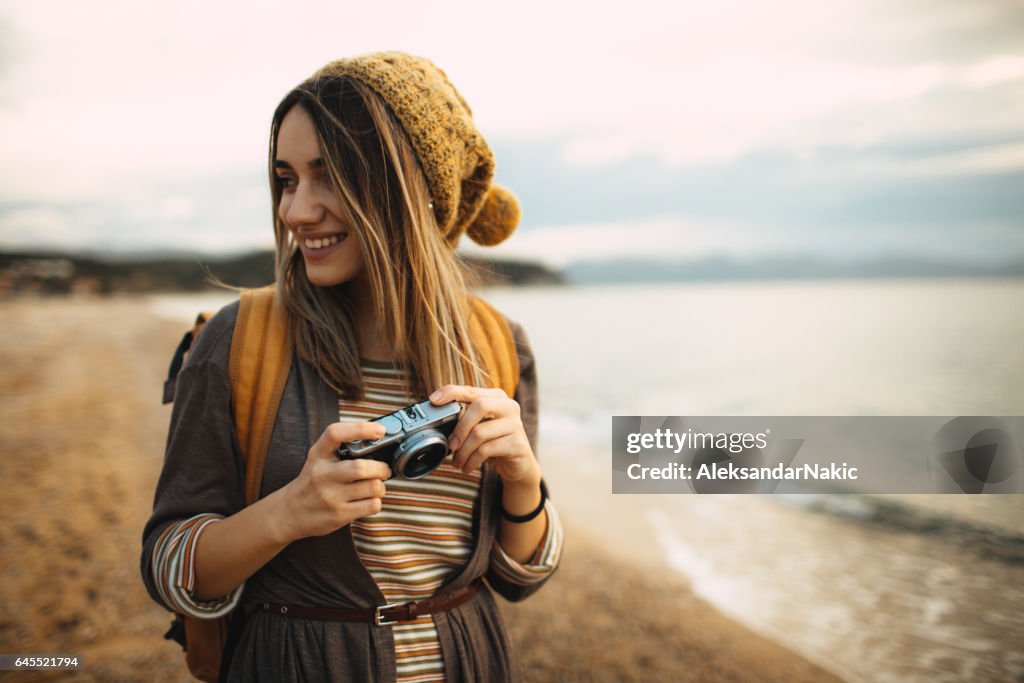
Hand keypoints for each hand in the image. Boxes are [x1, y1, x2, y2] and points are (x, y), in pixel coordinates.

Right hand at [278, 421, 390, 541]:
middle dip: (381, 468)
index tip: (379, 430)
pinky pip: (372, 505)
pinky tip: (368, 500)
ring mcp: (330, 496)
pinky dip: (376, 502)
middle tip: (383, 469)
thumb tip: (377, 440)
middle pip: (361, 467)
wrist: (290, 512)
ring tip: (375, 486)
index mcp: (318, 454)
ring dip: (381, 487)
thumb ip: (341, 448)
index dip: (360, 429)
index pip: (335, 434)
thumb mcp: (318, 459)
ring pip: (372, 487)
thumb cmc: (312, 482)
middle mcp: (323, 474)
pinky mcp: (339, 515)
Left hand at [429, 385, 540, 486]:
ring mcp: (515, 424)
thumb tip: (437, 418)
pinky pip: (486, 450)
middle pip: (479, 406)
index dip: (452, 392)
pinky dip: (472, 461)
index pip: (472, 389)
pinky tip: (467, 467)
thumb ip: (465, 419)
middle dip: (460, 428)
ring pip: (480, 432)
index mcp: (497, 398)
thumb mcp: (480, 427)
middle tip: (450, 446)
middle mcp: (509, 406)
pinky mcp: (517, 443)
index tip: (433, 399)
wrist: (519, 465)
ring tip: (457, 462)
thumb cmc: (494, 443)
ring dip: (463, 451)